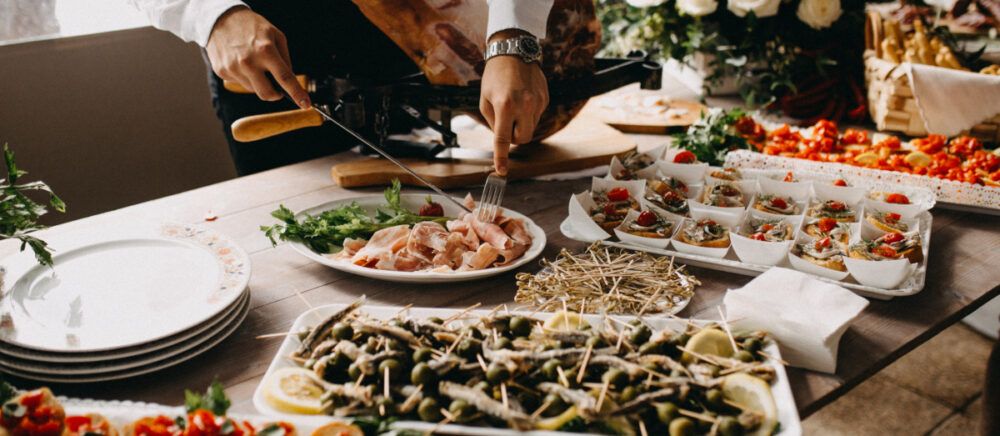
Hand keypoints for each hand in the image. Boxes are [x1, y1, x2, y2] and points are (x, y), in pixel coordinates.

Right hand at [206, 7, 310, 108]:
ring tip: (254, 63)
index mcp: (265, 50)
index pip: (285, 78)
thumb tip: (290, 81)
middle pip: (267, 93)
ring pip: (253, 89)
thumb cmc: (251, 26)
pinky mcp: (222, 71)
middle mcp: (248, 62)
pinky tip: (241, 62)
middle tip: (277, 87)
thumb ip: (285, 59)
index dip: (297, 93)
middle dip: (275, 94)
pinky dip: (245, 76)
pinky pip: (240, 82)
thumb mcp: (275, 35)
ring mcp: (233, 68)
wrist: (220, 18)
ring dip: (258, 82)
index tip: (305, 104)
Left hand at [479, 31, 548, 175]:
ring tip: (513, 105)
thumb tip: (502, 138)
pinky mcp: (545, 99)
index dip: (501, 158)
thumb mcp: (484, 99)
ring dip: (520, 124)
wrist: (514, 51)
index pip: (502, 139)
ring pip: (530, 129)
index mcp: (505, 106)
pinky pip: (536, 116)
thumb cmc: (494, 76)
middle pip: (521, 139)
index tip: (501, 171)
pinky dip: (528, 113)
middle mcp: (524, 106)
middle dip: (513, 137)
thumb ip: (492, 121)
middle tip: (505, 124)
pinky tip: (522, 98)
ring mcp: (537, 102)